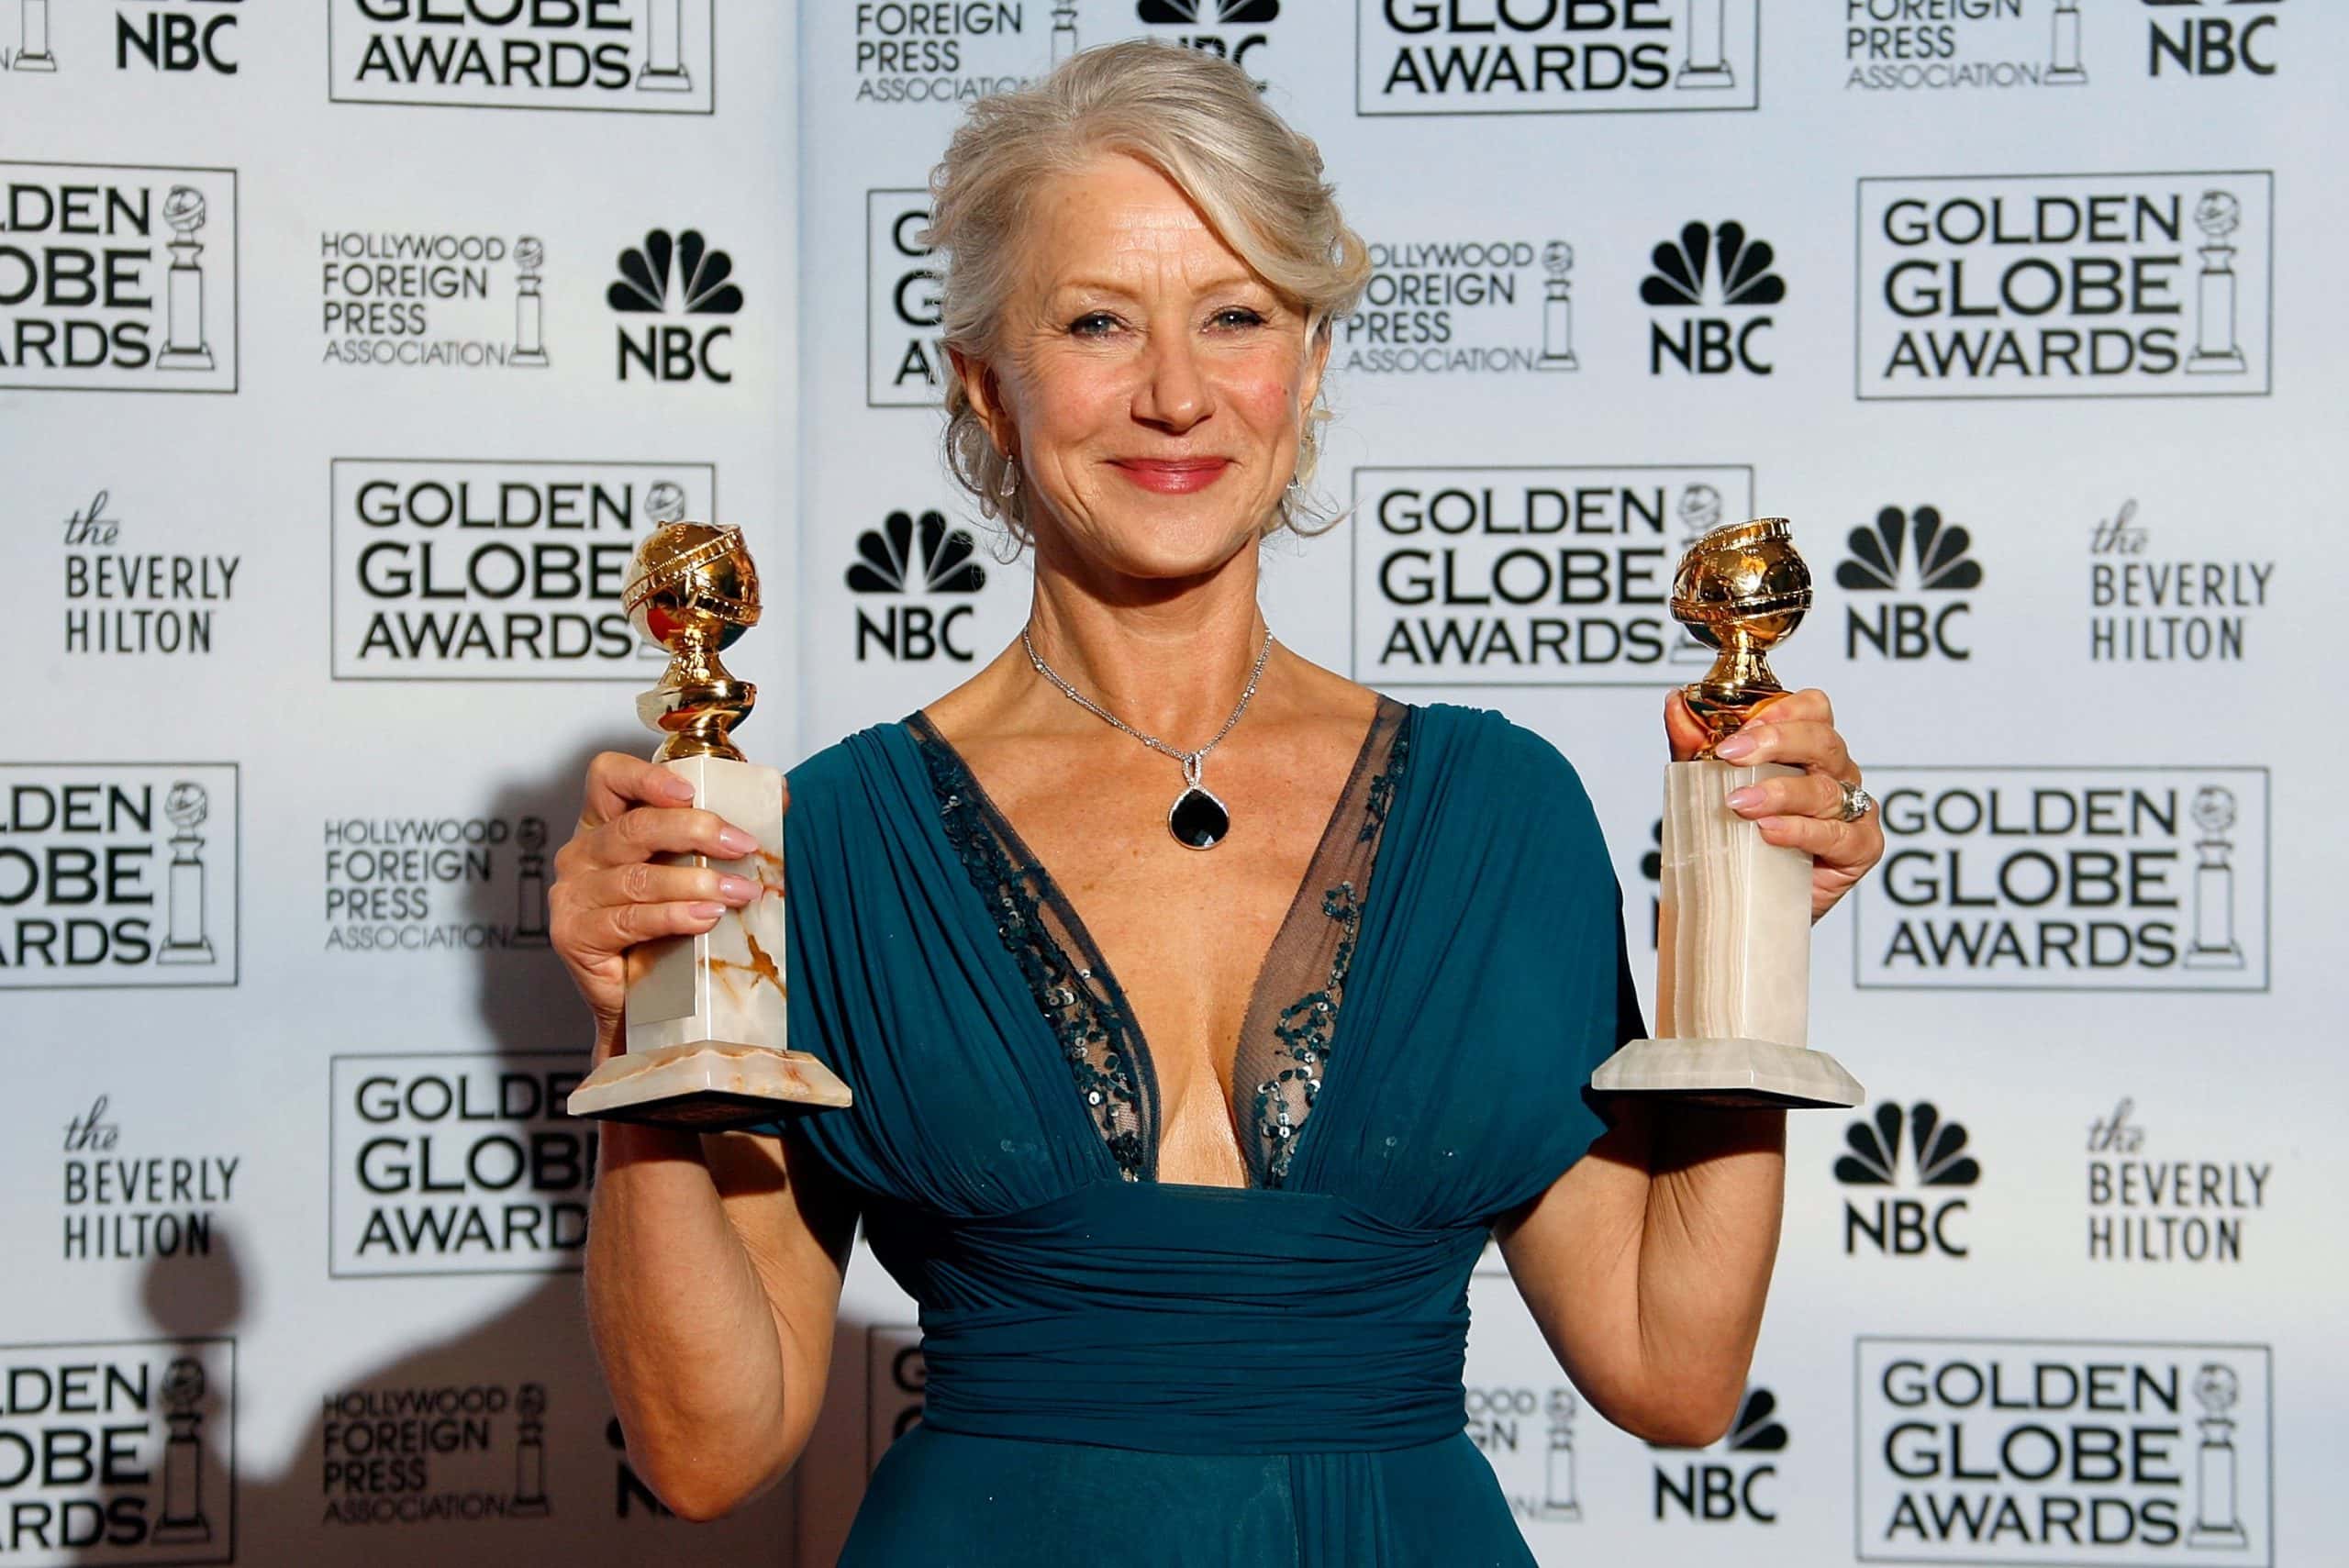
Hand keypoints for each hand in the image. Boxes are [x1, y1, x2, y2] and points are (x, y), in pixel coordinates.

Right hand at [549, 753, 775, 1049]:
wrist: (643, 1004)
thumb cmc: (665, 931)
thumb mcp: (692, 871)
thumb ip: (724, 833)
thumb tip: (782, 798)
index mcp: (604, 825)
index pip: (608, 777)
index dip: (646, 777)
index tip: (691, 792)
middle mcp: (582, 854)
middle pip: (634, 827)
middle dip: (696, 831)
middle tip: (742, 845)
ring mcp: (573, 895)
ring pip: (639, 877)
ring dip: (698, 882)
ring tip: (739, 893)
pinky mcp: (575, 935)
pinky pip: (630, 919)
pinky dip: (674, 916)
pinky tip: (705, 919)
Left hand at [1663, 688, 1882, 921]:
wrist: (1754, 899)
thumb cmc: (1743, 836)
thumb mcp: (1710, 784)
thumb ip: (1695, 744)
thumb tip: (1676, 704)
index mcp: (1809, 749)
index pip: (1813, 709)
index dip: (1782, 710)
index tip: (1741, 726)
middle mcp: (1837, 772)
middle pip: (1822, 741)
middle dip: (1776, 743)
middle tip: (1731, 756)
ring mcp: (1854, 809)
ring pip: (1827, 789)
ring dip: (1780, 792)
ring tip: (1741, 803)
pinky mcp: (1861, 847)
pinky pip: (1839, 834)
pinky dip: (1802, 831)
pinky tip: (1771, 831)